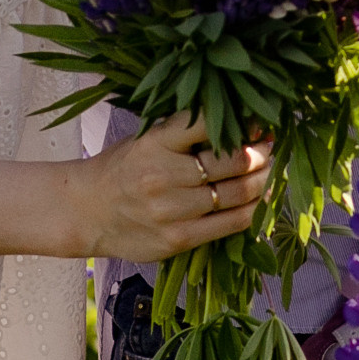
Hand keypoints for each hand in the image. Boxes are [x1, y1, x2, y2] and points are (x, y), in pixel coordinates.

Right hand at [76, 112, 271, 258]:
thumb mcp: (148, 138)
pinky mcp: (178, 239)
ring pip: (238, 193)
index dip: (244, 121)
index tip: (262, 120)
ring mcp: (172, 210)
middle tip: (271, 147)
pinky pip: (231, 224)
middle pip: (233, 161)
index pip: (209, 122)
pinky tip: (260, 200)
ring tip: (269, 172)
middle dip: (261, 153)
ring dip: (263, 181)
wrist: (87, 212)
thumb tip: (240, 121)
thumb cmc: (123, 169)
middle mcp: (164, 175)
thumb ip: (185, 131)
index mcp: (156, 142)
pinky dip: (253, 210)